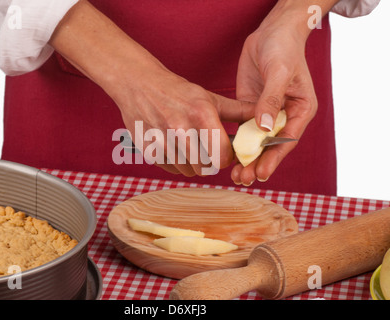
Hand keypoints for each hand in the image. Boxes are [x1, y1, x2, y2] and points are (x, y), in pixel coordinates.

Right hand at [112, 66, 253, 176]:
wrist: (139, 85)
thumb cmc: (177, 91)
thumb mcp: (208, 97)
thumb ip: (237, 111)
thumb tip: (263, 120)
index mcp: (201, 114)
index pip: (223, 155)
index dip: (228, 157)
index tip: (226, 152)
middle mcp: (181, 129)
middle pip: (207, 167)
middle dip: (212, 162)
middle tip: (209, 151)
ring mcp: (162, 141)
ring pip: (189, 171)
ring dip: (194, 164)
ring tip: (191, 147)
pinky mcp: (149, 150)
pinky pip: (171, 169)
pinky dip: (176, 163)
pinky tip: (175, 147)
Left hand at [231, 13, 317, 185]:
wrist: (272, 33)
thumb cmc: (283, 49)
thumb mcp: (279, 73)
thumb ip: (271, 99)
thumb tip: (263, 127)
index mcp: (300, 110)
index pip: (287, 140)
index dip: (274, 158)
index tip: (261, 173)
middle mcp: (284, 116)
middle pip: (271, 146)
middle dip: (258, 164)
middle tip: (243, 179)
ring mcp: (266, 114)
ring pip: (256, 142)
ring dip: (247, 158)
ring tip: (235, 176)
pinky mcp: (251, 109)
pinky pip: (244, 130)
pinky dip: (237, 144)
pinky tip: (228, 156)